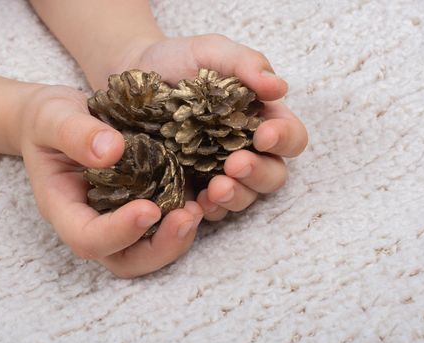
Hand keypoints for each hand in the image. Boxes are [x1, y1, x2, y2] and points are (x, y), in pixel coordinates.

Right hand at [19, 85, 202, 277]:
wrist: (60, 119)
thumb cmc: (49, 119)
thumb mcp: (53, 116)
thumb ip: (74, 133)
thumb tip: (111, 151)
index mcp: (65, 208)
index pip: (88, 239)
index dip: (119, 232)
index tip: (149, 208)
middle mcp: (95, 222)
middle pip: (125, 260)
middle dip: (159, 249)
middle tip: (188, 218)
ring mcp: (120, 216)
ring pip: (149, 250)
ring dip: (177, 238)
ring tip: (199, 208)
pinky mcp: (142, 202)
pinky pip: (164, 225)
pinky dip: (185, 218)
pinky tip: (203, 195)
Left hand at [111, 34, 307, 220]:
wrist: (132, 79)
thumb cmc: (178, 61)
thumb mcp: (211, 52)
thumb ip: (245, 64)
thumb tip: (279, 87)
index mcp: (260, 118)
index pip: (290, 137)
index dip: (284, 139)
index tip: (263, 134)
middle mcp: (246, 149)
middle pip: (273, 174)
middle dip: (258, 173)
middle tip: (235, 164)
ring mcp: (219, 173)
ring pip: (245, 196)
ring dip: (236, 196)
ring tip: (216, 188)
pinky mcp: (192, 187)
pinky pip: (210, 208)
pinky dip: (207, 209)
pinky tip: (196, 204)